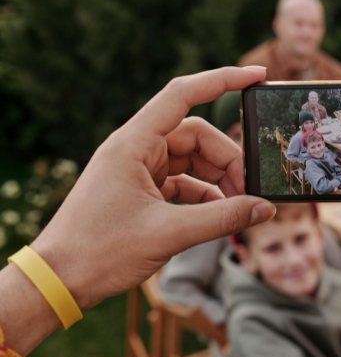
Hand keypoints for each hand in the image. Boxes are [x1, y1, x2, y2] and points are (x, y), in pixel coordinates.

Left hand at [29, 66, 274, 309]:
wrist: (59, 280)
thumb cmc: (99, 251)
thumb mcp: (168, 234)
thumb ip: (222, 218)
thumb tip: (263, 209)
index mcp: (133, 144)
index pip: (183, 95)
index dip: (223, 81)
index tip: (257, 76)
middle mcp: (135, 149)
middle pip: (197, 136)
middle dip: (228, 160)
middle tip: (249, 191)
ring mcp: (137, 170)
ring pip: (192, 160)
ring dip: (219, 179)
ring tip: (239, 207)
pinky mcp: (140, 191)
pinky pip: (183, 181)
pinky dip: (205, 195)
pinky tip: (220, 215)